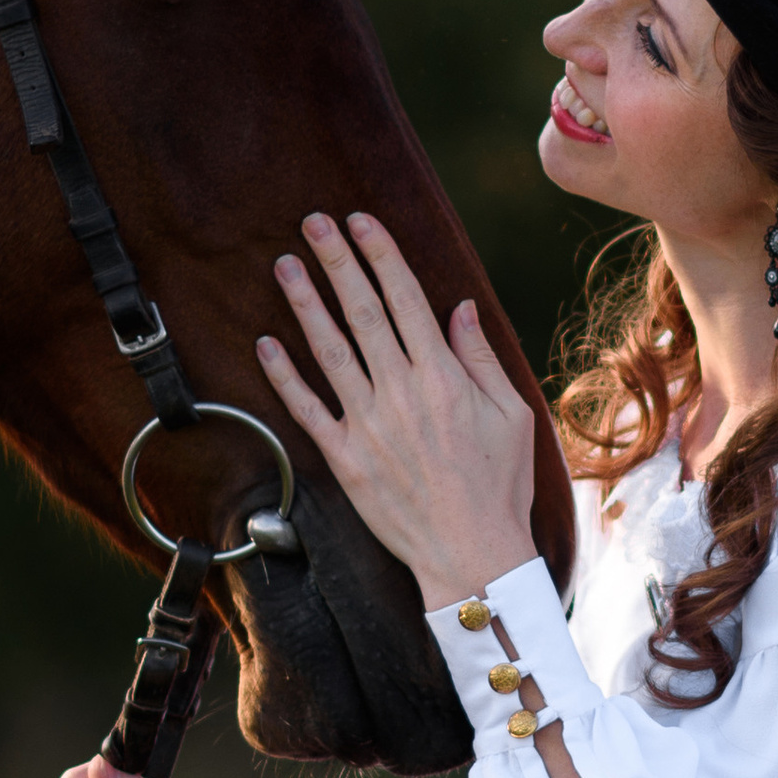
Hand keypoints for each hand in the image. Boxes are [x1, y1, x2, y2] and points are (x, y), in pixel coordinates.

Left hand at [258, 212, 538, 606]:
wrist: (473, 556)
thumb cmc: (501, 487)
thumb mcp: (511, 414)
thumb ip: (479, 357)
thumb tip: (458, 307)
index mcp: (443, 377)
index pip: (405, 298)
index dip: (380, 254)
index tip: (360, 221)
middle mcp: (401, 393)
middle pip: (361, 312)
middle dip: (336, 261)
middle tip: (313, 223)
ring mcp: (368, 426)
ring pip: (328, 351)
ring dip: (304, 303)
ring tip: (284, 265)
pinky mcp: (345, 459)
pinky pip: (307, 408)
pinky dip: (283, 375)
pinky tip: (265, 343)